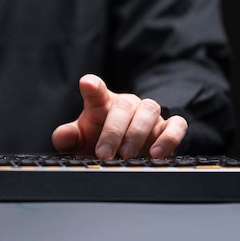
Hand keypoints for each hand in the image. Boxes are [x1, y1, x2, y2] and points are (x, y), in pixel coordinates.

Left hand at [51, 74, 187, 158]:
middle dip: (112, 132)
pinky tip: (156, 154)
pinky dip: (169, 138)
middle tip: (103, 153)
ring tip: (127, 155)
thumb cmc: (98, 142)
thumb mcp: (79, 142)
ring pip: (149, 111)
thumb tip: (63, 135)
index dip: (92, 86)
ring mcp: (149, 114)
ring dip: (137, 133)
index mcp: (102, 103)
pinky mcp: (168, 127)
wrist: (122, 156)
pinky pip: (176, 125)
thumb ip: (68, 138)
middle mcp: (127, 105)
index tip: (87, 84)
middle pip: (123, 106)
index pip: (96, 90)